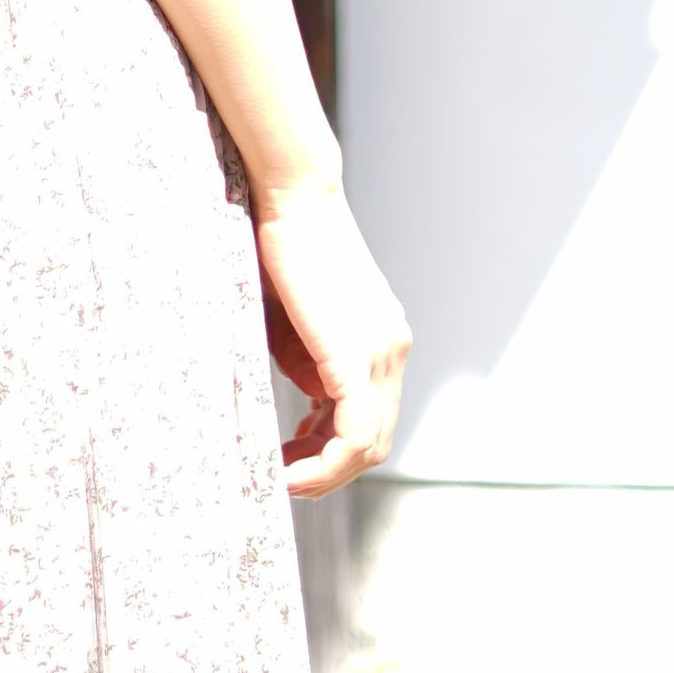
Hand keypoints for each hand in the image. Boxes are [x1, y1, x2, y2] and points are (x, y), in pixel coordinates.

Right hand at [255, 180, 411, 498]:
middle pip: (374, 440)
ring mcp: (382, 352)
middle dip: (328, 469)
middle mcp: (392, 347)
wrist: (293, 194)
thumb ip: (309, 361)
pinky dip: (322, 465)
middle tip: (283, 476)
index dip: (334, 448)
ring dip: (323, 474)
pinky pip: (351, 437)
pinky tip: (287, 471)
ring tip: (280, 479)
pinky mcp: (356, 356)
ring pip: (366, 446)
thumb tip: (311, 401)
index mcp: (383, 336)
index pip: (372, 415)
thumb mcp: (298, 317)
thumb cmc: (283, 243)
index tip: (292, 455)